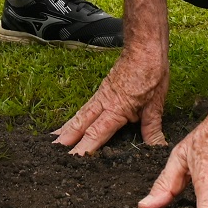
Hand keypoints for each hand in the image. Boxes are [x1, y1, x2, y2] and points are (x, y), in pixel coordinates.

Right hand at [53, 50, 169, 152]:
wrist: (144, 47)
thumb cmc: (151, 73)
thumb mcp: (156, 103)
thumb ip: (152, 128)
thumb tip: (156, 148)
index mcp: (116, 109)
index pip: (96, 133)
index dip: (83, 148)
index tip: (71, 160)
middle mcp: (103, 103)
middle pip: (80, 124)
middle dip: (65, 139)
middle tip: (51, 152)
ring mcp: (101, 95)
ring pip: (79, 115)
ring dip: (66, 129)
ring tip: (53, 140)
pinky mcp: (102, 90)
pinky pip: (85, 107)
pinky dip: (75, 117)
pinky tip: (72, 122)